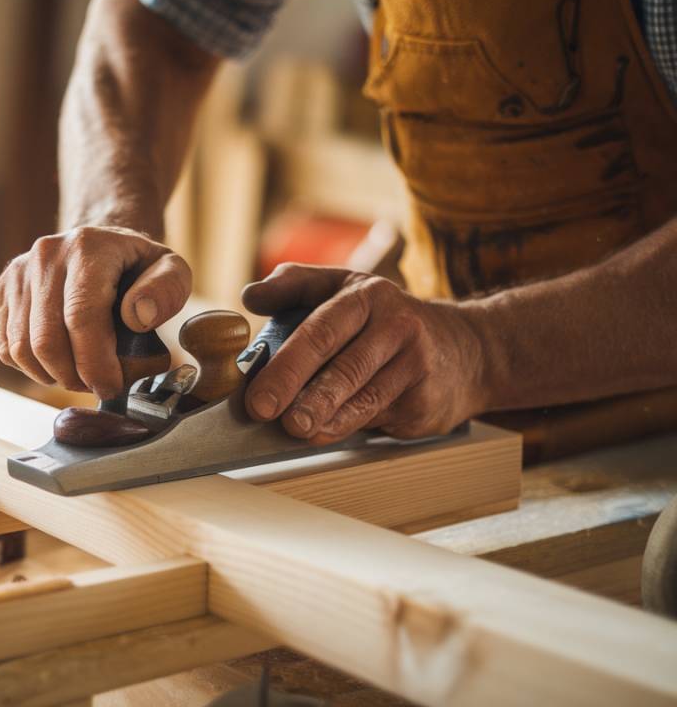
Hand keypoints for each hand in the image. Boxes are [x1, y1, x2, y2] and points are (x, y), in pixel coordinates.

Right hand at [0, 226, 191, 397]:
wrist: (101, 245)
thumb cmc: (138, 266)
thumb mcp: (172, 270)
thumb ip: (166, 291)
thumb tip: (136, 317)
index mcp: (88, 248)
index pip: (81, 317)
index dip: (95, 363)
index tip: (111, 386)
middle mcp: (46, 255)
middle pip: (46, 339)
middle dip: (73, 377)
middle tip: (97, 385)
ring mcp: (19, 272)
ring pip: (22, 348)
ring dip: (52, 376)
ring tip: (79, 375)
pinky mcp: (4, 291)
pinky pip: (6, 347)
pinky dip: (31, 368)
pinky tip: (58, 362)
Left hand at [242, 264, 486, 442]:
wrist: (468, 349)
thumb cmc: (386, 320)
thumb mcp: (344, 287)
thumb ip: (294, 285)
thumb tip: (250, 296)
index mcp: (366, 296)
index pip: (321, 329)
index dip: (286, 363)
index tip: (256, 391)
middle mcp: (396, 326)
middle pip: (343, 366)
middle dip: (299, 392)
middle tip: (265, 413)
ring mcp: (415, 365)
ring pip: (363, 397)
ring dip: (323, 418)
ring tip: (294, 430)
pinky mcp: (426, 401)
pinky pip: (378, 418)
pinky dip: (347, 428)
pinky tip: (324, 433)